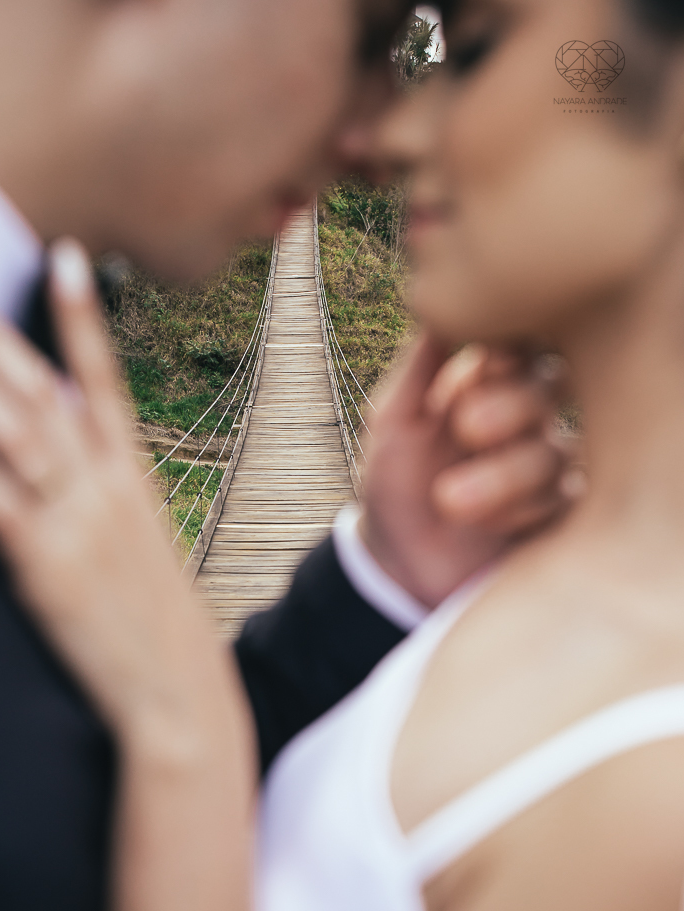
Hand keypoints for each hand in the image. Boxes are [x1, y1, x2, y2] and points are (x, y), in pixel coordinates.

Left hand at [0, 240, 248, 758]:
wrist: (179, 694)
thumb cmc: (156, 623)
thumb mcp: (144, 544)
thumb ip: (110, 488)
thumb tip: (83, 440)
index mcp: (131, 480)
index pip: (103, 382)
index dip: (81, 317)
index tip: (65, 257)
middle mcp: (106, 489)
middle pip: (45, 394)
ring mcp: (78, 525)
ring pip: (19, 435)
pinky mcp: (48, 568)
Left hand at [360, 337, 580, 608]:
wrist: (399, 565)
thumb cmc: (395, 484)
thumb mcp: (393, 421)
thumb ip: (420, 365)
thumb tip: (443, 298)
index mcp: (489, 382)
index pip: (520, 342)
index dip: (507, 350)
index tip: (481, 364)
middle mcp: (528, 415)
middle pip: (550, 386)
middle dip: (511, 404)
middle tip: (465, 427)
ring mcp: (547, 463)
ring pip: (557, 447)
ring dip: (504, 472)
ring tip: (450, 499)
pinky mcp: (559, 511)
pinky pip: (563, 497)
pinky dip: (521, 507)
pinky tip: (484, 523)